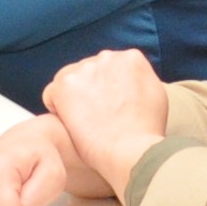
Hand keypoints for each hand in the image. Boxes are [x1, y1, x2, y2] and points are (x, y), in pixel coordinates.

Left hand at [43, 47, 172, 189]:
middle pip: (89, 71)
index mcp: (132, 58)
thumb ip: (139, 79)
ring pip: (69, 81)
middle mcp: (108, 57)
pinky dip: (57, 109)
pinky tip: (71, 124)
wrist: (131, 149)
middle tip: (96, 117)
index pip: (109, 67)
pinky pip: (51, 94)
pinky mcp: (65, 84)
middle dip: (90, 90)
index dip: (107, 89)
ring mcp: (85, 68)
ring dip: (74, 99)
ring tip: (86, 123)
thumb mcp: (155, 94)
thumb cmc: (145, 131)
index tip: (109, 107)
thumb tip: (128, 79)